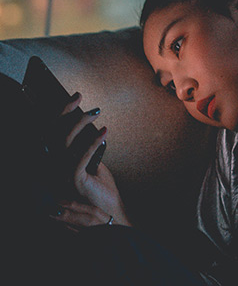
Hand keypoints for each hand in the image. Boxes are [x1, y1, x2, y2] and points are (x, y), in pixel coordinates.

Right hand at [49, 92, 131, 227]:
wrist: (110, 212)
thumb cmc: (102, 189)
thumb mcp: (94, 164)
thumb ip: (88, 150)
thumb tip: (91, 131)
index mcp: (60, 163)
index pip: (54, 135)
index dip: (62, 115)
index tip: (75, 98)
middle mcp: (57, 168)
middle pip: (55, 135)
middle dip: (66, 113)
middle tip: (81, 97)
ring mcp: (63, 176)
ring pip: (66, 143)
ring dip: (82, 124)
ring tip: (96, 113)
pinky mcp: (74, 182)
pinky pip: (81, 157)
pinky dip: (93, 143)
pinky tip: (104, 133)